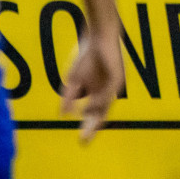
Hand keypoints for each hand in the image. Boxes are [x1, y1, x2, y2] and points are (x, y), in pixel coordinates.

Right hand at [61, 24, 124, 143]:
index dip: (88, 128)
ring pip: (106, 104)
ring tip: (87, 128)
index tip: (81, 141)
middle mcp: (107, 92)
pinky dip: (99, 99)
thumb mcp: (74, 79)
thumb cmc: (88, 56)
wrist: (99, 36)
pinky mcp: (118, 75)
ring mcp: (113, 84)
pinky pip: (110, 90)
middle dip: (92, 127)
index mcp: (98, 94)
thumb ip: (68, 96)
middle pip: (101, 114)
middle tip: (83, 141)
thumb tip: (62, 115)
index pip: (94, 115)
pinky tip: (90, 107)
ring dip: (96, 116)